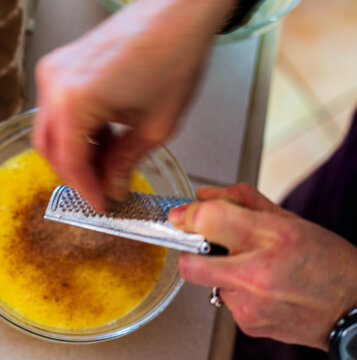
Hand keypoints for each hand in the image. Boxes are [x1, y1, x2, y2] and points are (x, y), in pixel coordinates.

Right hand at [33, 0, 234, 208]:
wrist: (178, 12)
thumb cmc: (173, 55)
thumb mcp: (155, 126)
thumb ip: (126, 162)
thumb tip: (113, 185)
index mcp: (74, 100)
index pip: (70, 162)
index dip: (86, 189)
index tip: (99, 204)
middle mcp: (56, 83)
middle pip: (50, 148)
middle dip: (76, 172)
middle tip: (103, 186)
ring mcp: (55, 70)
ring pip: (52, 129)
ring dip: (76, 150)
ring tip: (109, 158)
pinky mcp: (62, 64)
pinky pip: (58, 108)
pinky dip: (76, 128)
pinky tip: (103, 133)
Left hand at [168, 183, 356, 349]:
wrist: (353, 309)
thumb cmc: (326, 261)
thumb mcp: (287, 218)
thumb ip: (240, 201)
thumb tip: (202, 196)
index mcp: (272, 237)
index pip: (209, 220)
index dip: (188, 214)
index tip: (182, 214)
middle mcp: (257, 273)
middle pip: (190, 263)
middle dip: (189, 250)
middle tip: (202, 244)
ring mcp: (251, 304)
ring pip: (207, 281)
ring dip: (219, 270)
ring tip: (251, 268)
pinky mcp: (248, 324)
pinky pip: (224, 299)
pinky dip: (235, 290)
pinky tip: (260, 288)